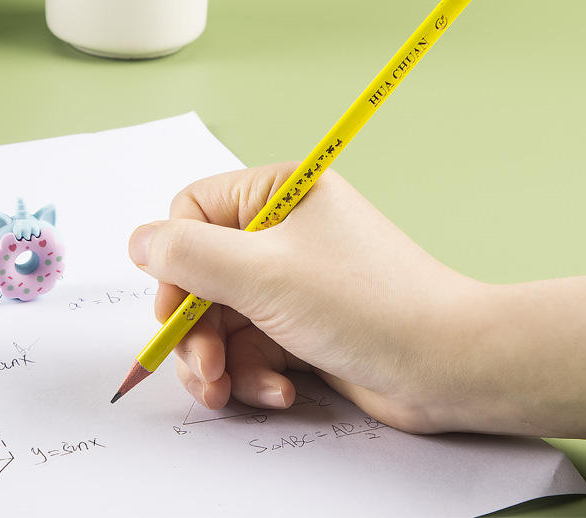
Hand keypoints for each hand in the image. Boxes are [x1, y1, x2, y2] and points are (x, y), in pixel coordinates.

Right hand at [128, 163, 484, 433]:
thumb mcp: (261, 274)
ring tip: (231, 390)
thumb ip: (187, 255)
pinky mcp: (304, 321)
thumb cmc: (363, 303)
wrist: (446, 365)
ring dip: (221, 360)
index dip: (174, 264)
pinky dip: (255, 373)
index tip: (175, 311)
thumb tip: (139, 241)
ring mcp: (294, 278)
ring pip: (223, 317)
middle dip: (197, 329)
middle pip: (203, 274)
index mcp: (278, 193)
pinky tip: (278, 390)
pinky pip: (254, 344)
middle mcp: (284, 230)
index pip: (192, 213)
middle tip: (204, 369)